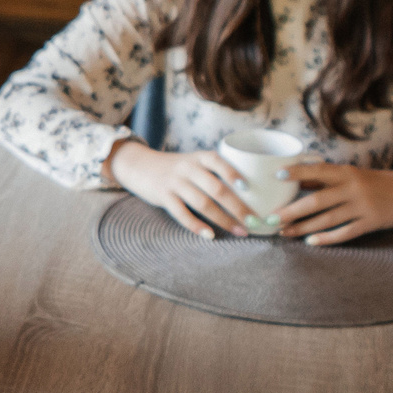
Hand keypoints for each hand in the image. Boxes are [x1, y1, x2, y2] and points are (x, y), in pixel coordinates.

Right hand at [106, 138, 257, 235]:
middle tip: (254, 222)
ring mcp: (174, 182)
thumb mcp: (194, 161)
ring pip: (202, 203)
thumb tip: (249, 194)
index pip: (219, 162)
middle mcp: (188, 168)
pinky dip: (197, 226)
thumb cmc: (176, 168)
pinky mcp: (163, 196)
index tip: (249, 188)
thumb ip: (214, 172)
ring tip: (239, 232)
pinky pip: (181, 213)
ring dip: (223, 220)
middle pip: (216, 188)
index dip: (234, 174)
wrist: (139, 165)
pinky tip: (210, 235)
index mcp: (199, 157)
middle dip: (238, 207)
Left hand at [275, 162, 392, 244]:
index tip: (276, 176)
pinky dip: (327, 239)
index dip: (297, 172)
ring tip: (284, 232)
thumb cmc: (375, 182)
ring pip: (327, 219)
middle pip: (317, 200)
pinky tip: (310, 242)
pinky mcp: (371, 222)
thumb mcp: (351, 175)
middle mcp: (353, 188)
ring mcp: (363, 206)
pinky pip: (345, 233)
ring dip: (303, 227)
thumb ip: (325, 179)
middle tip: (271, 219)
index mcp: (347, 172)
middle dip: (291, 211)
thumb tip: (294, 181)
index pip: (318, 170)